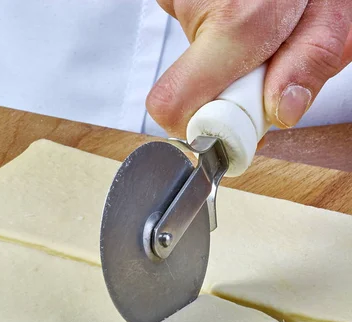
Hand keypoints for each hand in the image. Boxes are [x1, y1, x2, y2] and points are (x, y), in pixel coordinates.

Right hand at [147, 0, 351, 136]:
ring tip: (255, 20)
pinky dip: (213, 26)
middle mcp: (199, 3)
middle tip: (257, 62)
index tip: (229, 124)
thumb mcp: (333, 14)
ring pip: (188, 53)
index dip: (196, 125)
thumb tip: (281, 112)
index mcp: (237, 22)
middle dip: (220, 88)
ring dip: (221, 53)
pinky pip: (188, 24)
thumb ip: (308, 65)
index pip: (172, 105)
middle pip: (185, 84)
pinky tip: (240, 6)